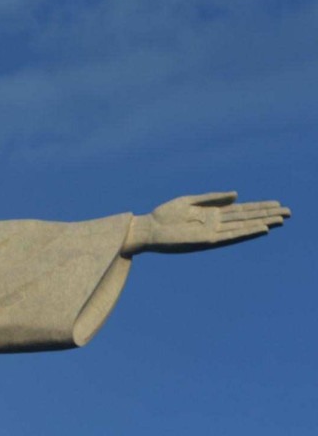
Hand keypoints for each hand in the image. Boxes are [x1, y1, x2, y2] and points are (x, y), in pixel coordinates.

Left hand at [124, 192, 289, 254]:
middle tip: (288, 212)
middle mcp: (215, 224)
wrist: (148, 228)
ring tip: (280, 220)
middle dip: (266, 215)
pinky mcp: (206, 240)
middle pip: (246, 218)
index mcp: (211, 214)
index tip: (276, 204)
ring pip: (243, 227)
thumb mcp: (189, 201)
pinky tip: (260, 228)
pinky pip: (230, 236)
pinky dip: (246, 232)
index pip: (241, 210)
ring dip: (261, 223)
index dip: (258, 208)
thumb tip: (237, 194)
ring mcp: (212, 233)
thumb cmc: (165, 215)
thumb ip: (212, 198)